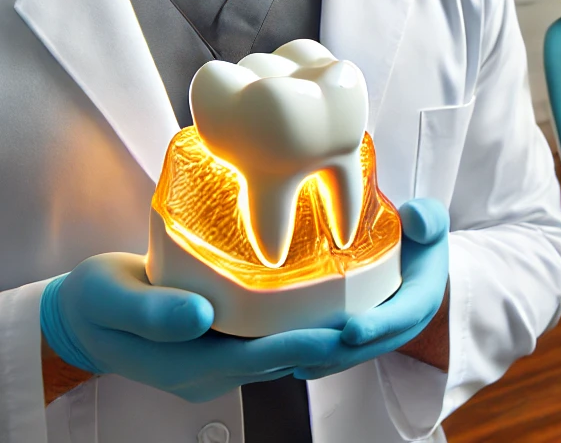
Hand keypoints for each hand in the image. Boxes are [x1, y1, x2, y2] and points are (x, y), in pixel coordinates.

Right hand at [40, 253, 345, 401]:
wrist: (79, 319)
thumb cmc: (95, 303)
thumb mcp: (114, 299)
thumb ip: (154, 310)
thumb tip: (202, 318)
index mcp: (190, 364)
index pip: (261, 356)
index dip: (304, 343)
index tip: (343, 329)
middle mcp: (210, 371)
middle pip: (279, 358)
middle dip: (326, 341)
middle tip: (372, 316)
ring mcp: (214, 363)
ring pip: (277, 352)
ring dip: (318, 334)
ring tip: (362, 306)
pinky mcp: (216, 346)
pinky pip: (265, 340)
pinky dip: (294, 323)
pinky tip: (318, 298)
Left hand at [296, 197, 449, 379]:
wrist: (420, 261)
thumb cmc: (422, 237)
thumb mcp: (431, 221)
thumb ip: (427, 218)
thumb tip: (413, 218)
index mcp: (421, 299)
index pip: (402, 316)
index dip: (378, 325)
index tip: (352, 330)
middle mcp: (399, 327)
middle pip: (365, 347)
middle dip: (330, 350)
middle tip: (296, 348)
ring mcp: (378, 337)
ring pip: (346, 356)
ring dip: (314, 359)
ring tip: (278, 356)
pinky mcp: (359, 338)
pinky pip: (335, 354)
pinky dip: (310, 358)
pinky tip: (282, 357)